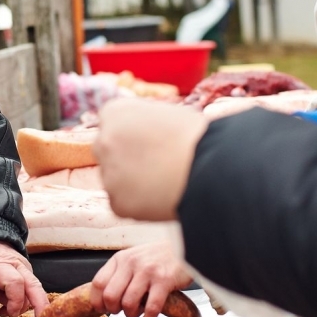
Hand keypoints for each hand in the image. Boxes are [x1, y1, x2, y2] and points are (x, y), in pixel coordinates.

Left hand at [0, 242, 48, 316]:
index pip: (15, 283)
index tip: (8, 313)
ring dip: (25, 304)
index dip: (15, 302)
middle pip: (34, 285)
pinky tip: (8, 303)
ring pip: (34, 288)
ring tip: (4, 310)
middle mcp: (16, 264)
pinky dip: (24, 299)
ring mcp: (23, 266)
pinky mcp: (25, 270)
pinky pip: (30, 287)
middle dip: (40, 305)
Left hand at [90, 242, 192, 316]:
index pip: (98, 283)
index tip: (102, 309)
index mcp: (120, 259)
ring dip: (131, 315)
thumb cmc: (157, 257)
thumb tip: (104, 298)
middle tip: (121, 311)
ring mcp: (148, 271)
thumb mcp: (133, 258)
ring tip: (137, 313)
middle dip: (114, 310)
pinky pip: (151, 308)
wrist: (185, 245)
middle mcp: (131, 263)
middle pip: (110, 296)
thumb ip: (119, 273)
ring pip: (128, 303)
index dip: (97, 301)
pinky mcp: (164, 281)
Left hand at [94, 99, 208, 220]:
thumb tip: (139, 134)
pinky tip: (162, 197)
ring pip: (115, 180)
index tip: (151, 143)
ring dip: (132, 183)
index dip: (133, 136)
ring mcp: (108, 173)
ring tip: (165, 181)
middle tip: (156, 165)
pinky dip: (139, 205)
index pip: (112, 124)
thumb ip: (142, 122)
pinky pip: (123, 205)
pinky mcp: (117, 202)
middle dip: (125, 159)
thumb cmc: (198, 137)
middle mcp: (104, 140)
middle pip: (107, 151)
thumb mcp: (166, 113)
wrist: (212, 166)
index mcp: (114, 112)